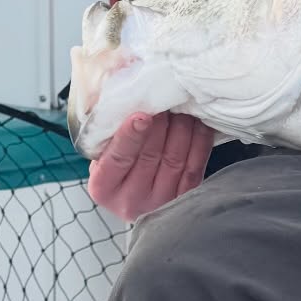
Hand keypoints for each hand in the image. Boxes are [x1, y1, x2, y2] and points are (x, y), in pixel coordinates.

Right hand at [86, 112, 214, 220]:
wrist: (134, 194)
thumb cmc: (115, 164)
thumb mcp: (102, 152)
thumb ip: (111, 132)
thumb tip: (128, 98)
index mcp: (103, 187)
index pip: (118, 159)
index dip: (131, 136)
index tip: (142, 116)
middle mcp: (130, 199)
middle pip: (150, 157)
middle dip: (160, 125)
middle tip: (166, 100)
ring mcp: (160, 201)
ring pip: (174, 160)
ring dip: (181, 129)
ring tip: (182, 107)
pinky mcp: (184, 197)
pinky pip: (194, 166)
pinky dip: (199, 141)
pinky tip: (198, 123)